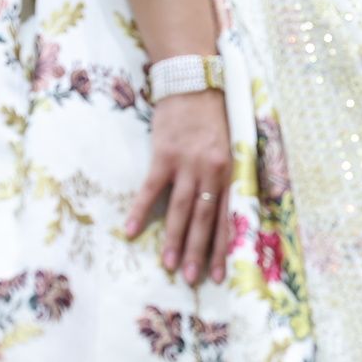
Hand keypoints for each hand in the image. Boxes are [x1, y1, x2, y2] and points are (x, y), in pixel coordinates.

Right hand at [124, 87, 232, 285]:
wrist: (193, 83)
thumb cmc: (212, 117)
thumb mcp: (229, 146)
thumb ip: (226, 176)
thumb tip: (224, 210)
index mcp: (229, 171)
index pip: (227, 217)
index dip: (222, 247)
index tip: (219, 274)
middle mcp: (210, 171)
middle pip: (204, 218)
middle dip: (198, 251)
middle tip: (192, 279)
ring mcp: (186, 164)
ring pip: (180, 209)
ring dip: (174, 239)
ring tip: (168, 264)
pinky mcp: (163, 155)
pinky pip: (150, 189)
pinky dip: (140, 210)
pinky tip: (131, 231)